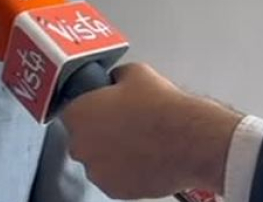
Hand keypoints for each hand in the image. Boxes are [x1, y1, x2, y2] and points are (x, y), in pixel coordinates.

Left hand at [58, 63, 242, 198]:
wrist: (191, 140)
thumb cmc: (164, 108)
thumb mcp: (134, 72)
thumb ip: (114, 78)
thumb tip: (115, 81)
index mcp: (78, 113)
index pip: (71, 110)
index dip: (89, 107)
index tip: (101, 108)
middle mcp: (80, 145)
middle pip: (82, 137)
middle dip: (99, 131)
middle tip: (123, 124)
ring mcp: (97, 171)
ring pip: (98, 160)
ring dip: (110, 153)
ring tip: (137, 141)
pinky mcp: (115, 191)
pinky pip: (114, 178)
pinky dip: (124, 171)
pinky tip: (143, 157)